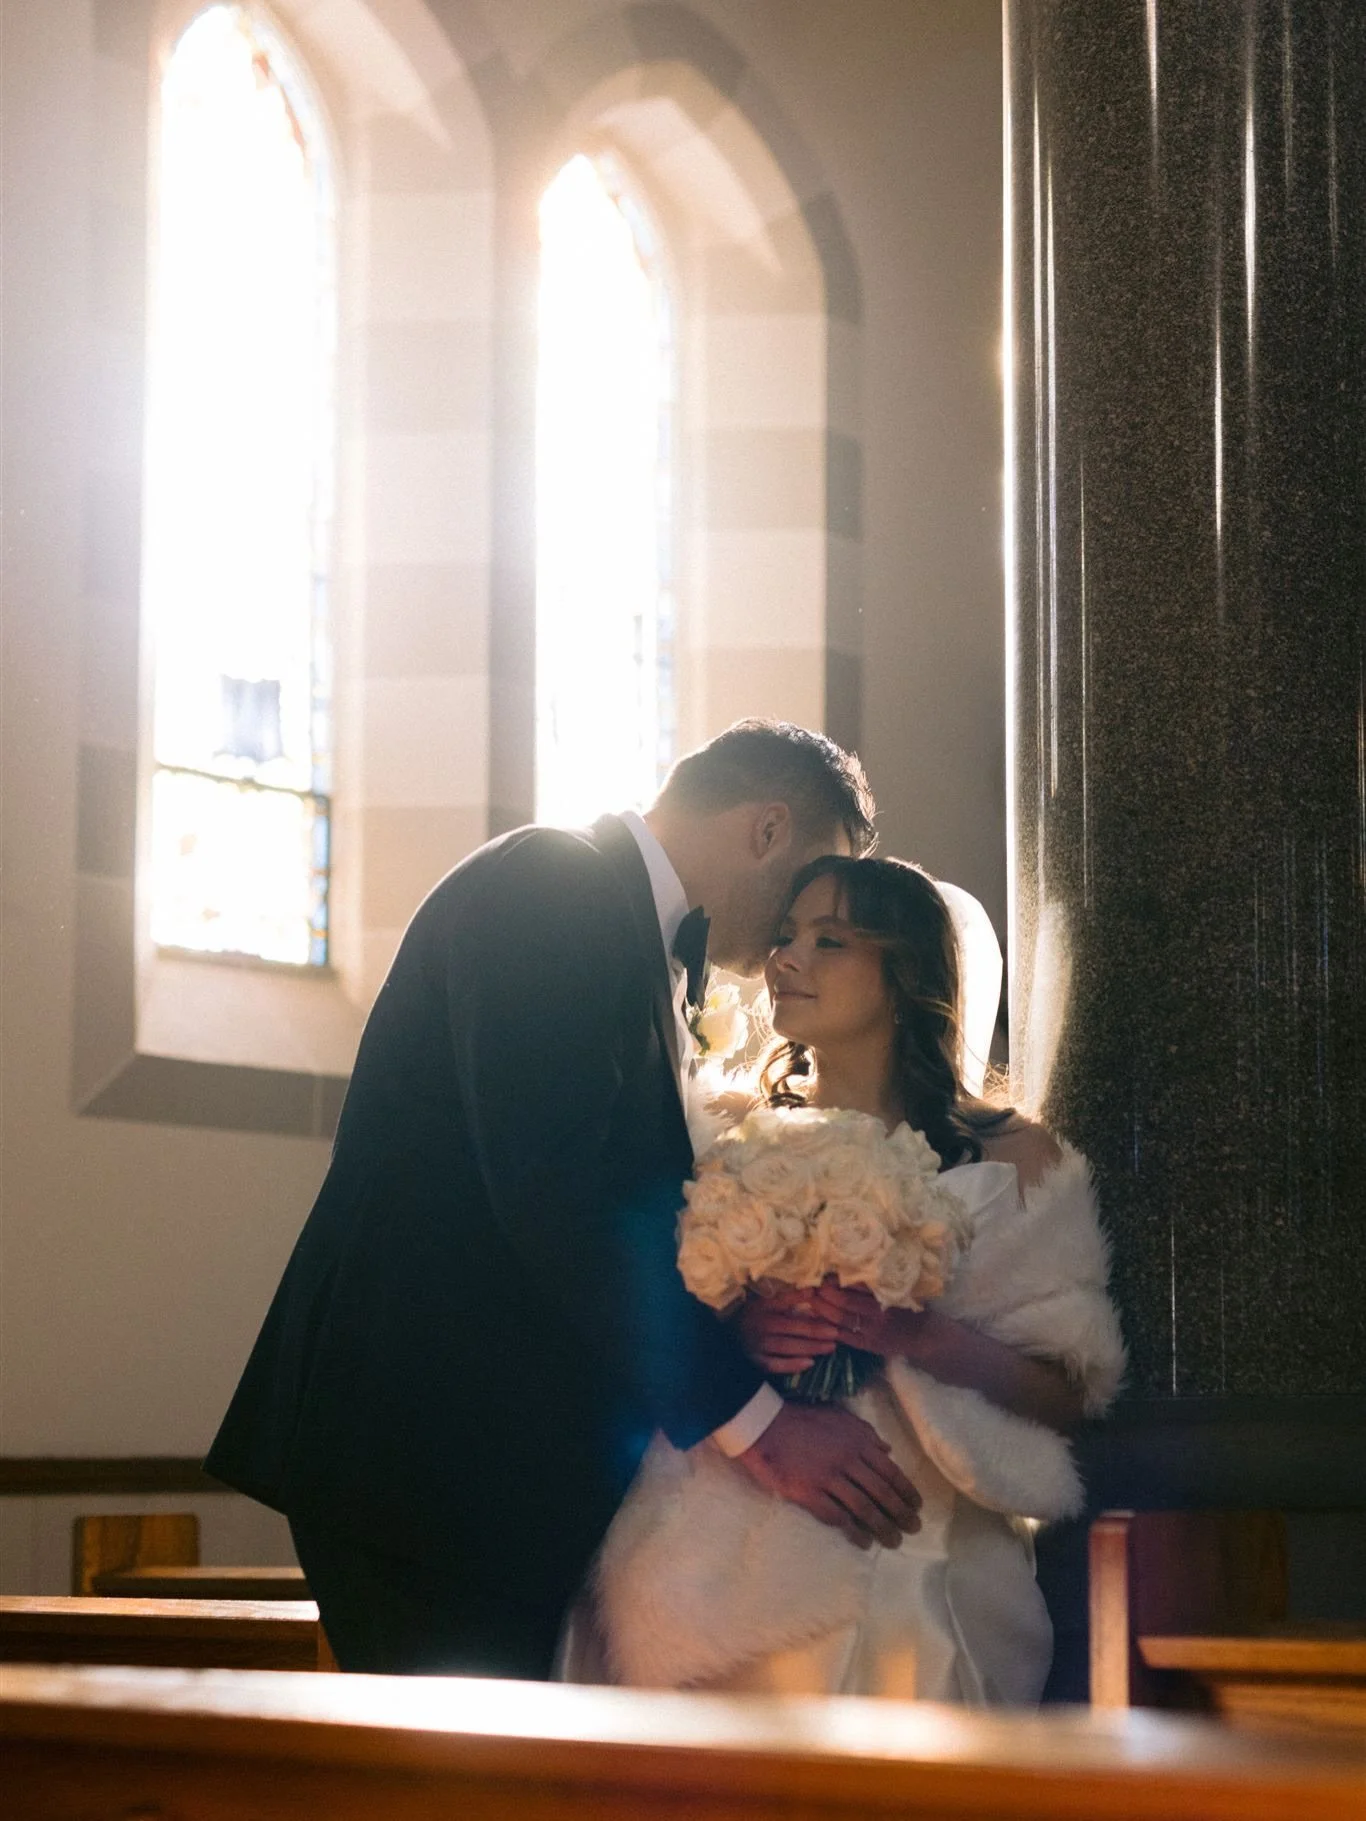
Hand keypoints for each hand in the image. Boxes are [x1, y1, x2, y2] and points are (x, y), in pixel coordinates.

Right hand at [732, 1401, 921, 1549]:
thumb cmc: (802, 1419)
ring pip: (864, 1507)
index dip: (907, 1491)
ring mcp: (828, 1478)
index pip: (890, 1471)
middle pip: (881, 1492)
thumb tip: (888, 1450)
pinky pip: (837, 1517)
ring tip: (893, 1541)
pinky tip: (863, 1542)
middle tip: (913, 1529)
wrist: (764, 1425)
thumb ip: (865, 1433)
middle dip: (901, 1513)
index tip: (917, 1506)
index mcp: (857, 1442)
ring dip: (882, 1527)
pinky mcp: (809, 1493)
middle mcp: (847, 1460)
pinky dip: (854, 1532)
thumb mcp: (839, 1417)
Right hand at [735, 1287, 839, 1373]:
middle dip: (815, 1330)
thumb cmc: (753, 1317)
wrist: (730, 1339)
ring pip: (787, 1347)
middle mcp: (759, 1325)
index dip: (799, 1297)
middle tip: (835, 1331)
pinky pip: (777, 1365)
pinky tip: (810, 1362)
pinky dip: (793, 1365)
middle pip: (791, 1327)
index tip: (817, 1295)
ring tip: (831, 1346)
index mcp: (761, 1306)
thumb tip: (812, 1290)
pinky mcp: (757, 1362)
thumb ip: (787, 1298)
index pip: (783, 1300)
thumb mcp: (765, 1302)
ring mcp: (758, 1345)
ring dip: (811, 1347)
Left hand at [807, 1282, 928, 1360]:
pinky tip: (817, 1321)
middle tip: (811, 1285)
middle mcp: (879, 1313)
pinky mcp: (869, 1345)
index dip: (837, 1279)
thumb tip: (849, 1268)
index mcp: (886, 1295)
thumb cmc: (910, 1307)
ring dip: (822, 1310)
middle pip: (845, 1301)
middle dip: (825, 1293)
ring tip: (810, 1300)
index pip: (857, 1285)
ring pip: (841, 1319)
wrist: (926, 1336)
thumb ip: (877, 1283)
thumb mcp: (899, 1290)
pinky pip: (844, 1336)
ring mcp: (873, 1331)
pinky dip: (829, 1328)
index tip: (823, 1274)